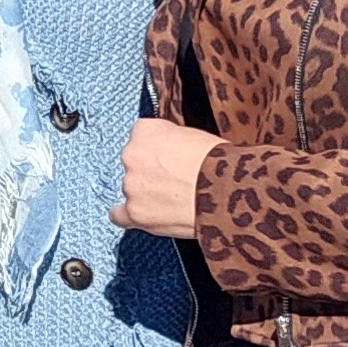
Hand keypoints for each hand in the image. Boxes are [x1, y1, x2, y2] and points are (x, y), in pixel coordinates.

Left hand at [114, 118, 217, 239]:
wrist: (227, 191)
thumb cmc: (221, 163)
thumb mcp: (196, 136)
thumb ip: (173, 140)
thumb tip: (172, 150)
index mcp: (146, 130)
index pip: (142, 135)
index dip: (158, 149)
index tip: (170, 157)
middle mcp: (131, 154)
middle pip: (134, 163)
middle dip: (151, 171)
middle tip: (175, 181)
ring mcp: (131, 185)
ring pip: (131, 189)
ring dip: (146, 194)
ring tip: (175, 201)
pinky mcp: (135, 211)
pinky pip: (119, 215)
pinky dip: (130, 216)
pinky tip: (144, 216)